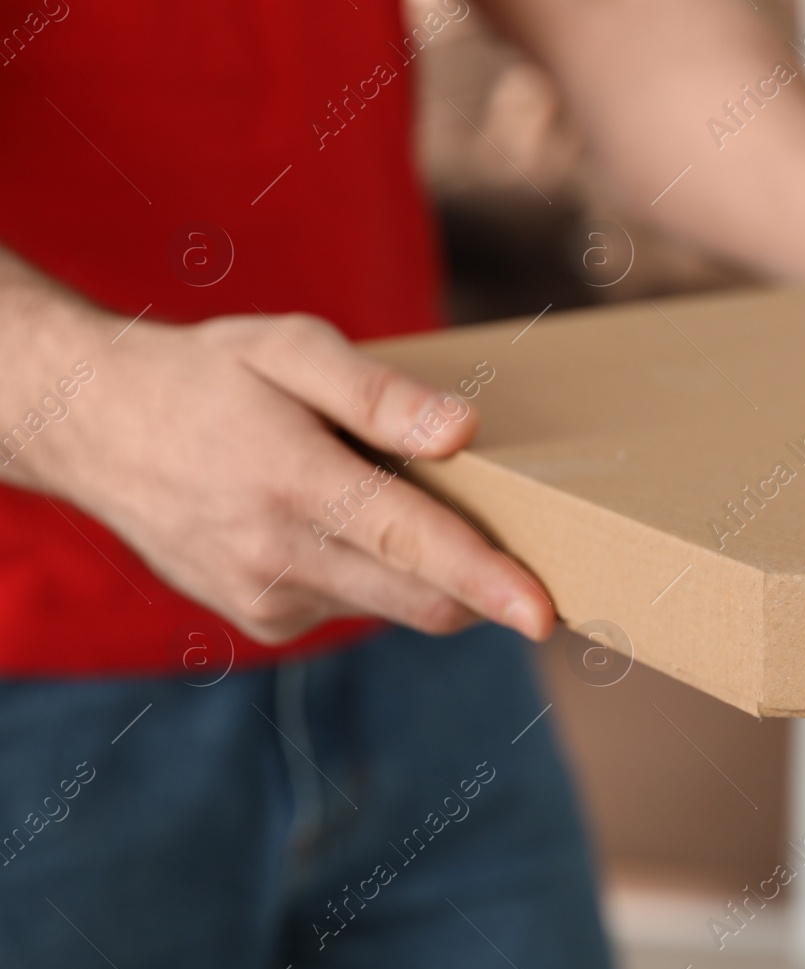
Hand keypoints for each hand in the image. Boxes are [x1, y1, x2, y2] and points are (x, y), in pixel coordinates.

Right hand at [23, 310, 555, 645]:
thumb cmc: (209, 376)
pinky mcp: (262, 620)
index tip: (544, 613)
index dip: (487, 580)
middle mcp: (277, 556)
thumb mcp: (291, 349)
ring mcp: (266, 598)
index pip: (410, 542)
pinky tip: (340, 522)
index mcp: (292, 481)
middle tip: (519, 534)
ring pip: (394, 607)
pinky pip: (354, 608)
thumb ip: (379, 394)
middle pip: (421, 599)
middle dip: (484, 584)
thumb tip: (462, 432)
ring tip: (395, 499)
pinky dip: (376, 576)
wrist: (96, 429)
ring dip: (426, 573)